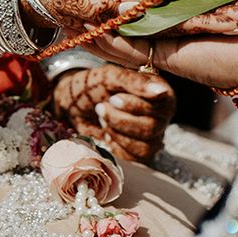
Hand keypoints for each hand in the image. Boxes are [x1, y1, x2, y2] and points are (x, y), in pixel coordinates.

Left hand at [51, 64, 175, 162]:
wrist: (75, 103)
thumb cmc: (96, 85)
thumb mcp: (112, 76)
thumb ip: (135, 83)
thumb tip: (161, 92)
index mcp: (162, 93)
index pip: (161, 106)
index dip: (134, 106)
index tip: (112, 98)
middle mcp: (162, 116)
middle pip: (151, 128)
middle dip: (119, 119)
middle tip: (101, 107)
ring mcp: (153, 136)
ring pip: (144, 147)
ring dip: (116, 132)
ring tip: (103, 118)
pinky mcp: (140, 153)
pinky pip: (135, 159)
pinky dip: (116, 146)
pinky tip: (107, 133)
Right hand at [81, 0, 237, 87]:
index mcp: (198, 16)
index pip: (158, 5)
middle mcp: (182, 32)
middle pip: (136, 22)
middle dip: (108, 18)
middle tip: (79, 10)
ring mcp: (173, 46)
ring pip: (128, 36)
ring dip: (99, 31)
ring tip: (71, 20)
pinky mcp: (169, 56)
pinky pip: (133, 48)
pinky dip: (107, 41)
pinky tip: (84, 32)